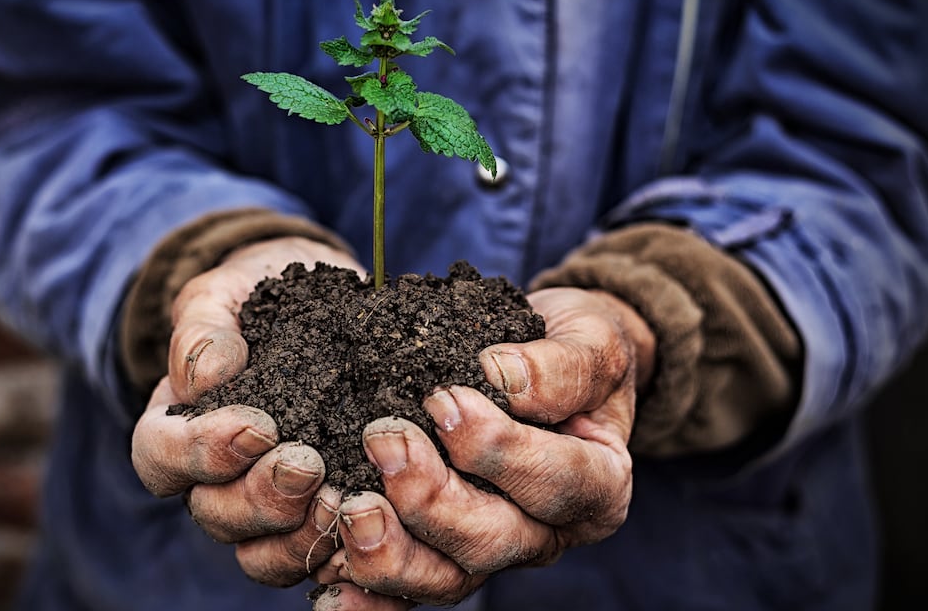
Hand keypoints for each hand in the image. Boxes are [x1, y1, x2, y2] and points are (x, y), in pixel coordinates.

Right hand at [131, 236, 364, 586]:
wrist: (324, 302)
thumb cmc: (259, 296)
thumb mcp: (223, 293)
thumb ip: (203, 327)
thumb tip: (208, 376)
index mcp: (178, 427)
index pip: (161, 458)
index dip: (200, 454)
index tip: (255, 426)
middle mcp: (218, 481)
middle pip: (217, 516)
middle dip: (260, 498)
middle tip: (307, 465)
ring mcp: (272, 508)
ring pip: (266, 555)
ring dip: (302, 536)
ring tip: (344, 501)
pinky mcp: (326, 516)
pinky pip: (327, 560)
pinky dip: (348, 555)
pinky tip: (379, 526)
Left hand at [312, 287, 655, 607]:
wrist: (547, 361)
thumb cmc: (572, 351)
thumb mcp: (591, 342)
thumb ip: (564, 365)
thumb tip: (503, 376)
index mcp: (598, 486)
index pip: (555, 482)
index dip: (499, 450)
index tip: (446, 401)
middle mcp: (546, 532)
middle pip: (493, 541)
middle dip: (432, 499)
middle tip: (386, 440)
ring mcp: (491, 551)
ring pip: (446, 580)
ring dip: (393, 552)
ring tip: (353, 509)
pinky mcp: (441, 554)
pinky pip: (405, 592)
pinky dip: (367, 596)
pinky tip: (329, 587)